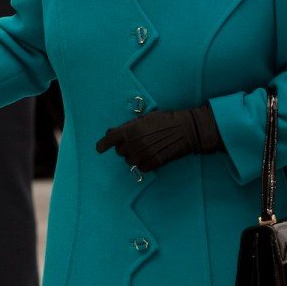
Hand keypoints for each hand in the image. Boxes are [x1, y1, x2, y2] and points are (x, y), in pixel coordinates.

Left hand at [94, 106, 221, 171]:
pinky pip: (140, 167)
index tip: (99, 148)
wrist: (187, 130)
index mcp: (131, 130)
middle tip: (137, 141)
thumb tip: (111, 132)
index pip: (111, 138)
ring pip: (129, 160)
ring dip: (134, 155)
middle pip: (120, 151)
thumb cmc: (167, 120)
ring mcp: (143, 154)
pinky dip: (143, 163)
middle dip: (125, 147)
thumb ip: (128, 126)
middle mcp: (134, 143)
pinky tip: (151, 155)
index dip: (103, 144)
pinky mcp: (153, 163)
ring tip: (146, 148)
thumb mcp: (146, 118)